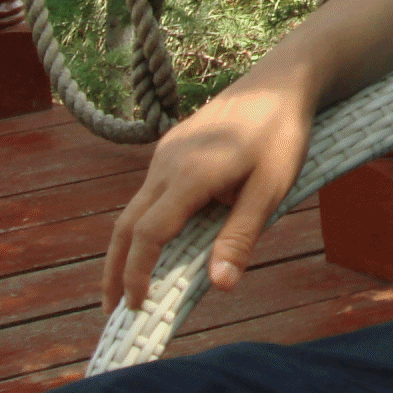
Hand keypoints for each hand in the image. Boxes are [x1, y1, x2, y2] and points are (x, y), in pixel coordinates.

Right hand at [101, 76, 313, 312]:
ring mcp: (165, 154)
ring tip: (126, 284)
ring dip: (125, 248)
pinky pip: (149, 193)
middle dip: (115, 270)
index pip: (147, 236)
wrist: (279, 82)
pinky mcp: (172, 148)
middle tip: (111, 310)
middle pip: (125, 225)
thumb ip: (241, 236)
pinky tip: (156, 243)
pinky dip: (141, 224)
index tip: (136, 308)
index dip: (136, 275)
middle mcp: (166, 165)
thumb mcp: (271, 188)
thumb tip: (219, 286)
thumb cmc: (280, 135)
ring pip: (133, 208)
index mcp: (188, 177)